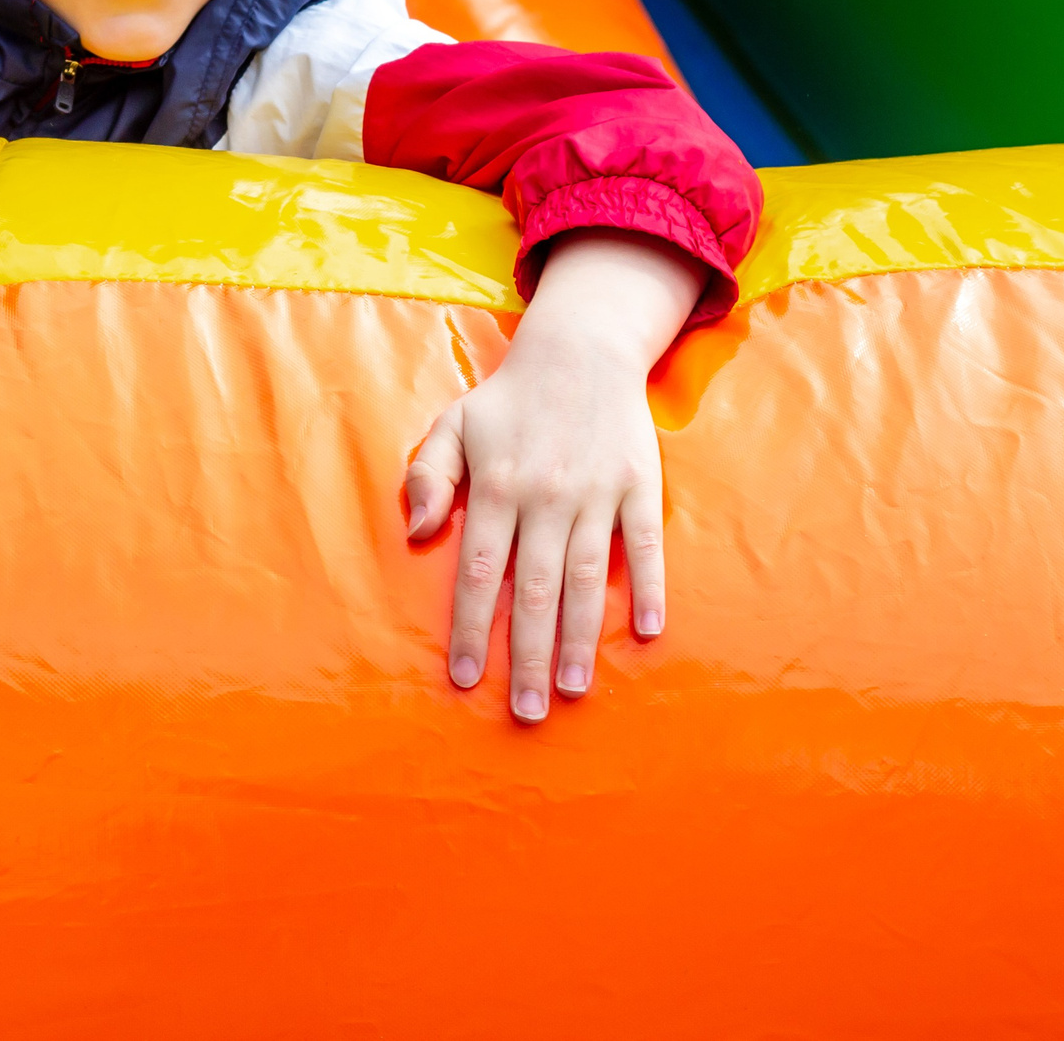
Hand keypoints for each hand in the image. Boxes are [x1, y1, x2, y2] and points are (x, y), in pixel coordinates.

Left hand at [403, 230, 704, 722]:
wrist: (580, 352)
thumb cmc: (507, 401)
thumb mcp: (451, 426)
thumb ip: (426, 477)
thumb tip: (416, 533)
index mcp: (496, 486)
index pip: (479, 572)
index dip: (472, 629)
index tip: (466, 679)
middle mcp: (545, 496)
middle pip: (534, 588)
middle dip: (527, 655)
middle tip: (526, 711)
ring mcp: (595, 493)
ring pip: (585, 577)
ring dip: (581, 637)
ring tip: (574, 689)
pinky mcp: (638, 486)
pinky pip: (645, 545)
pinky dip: (647, 587)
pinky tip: (646, 632)